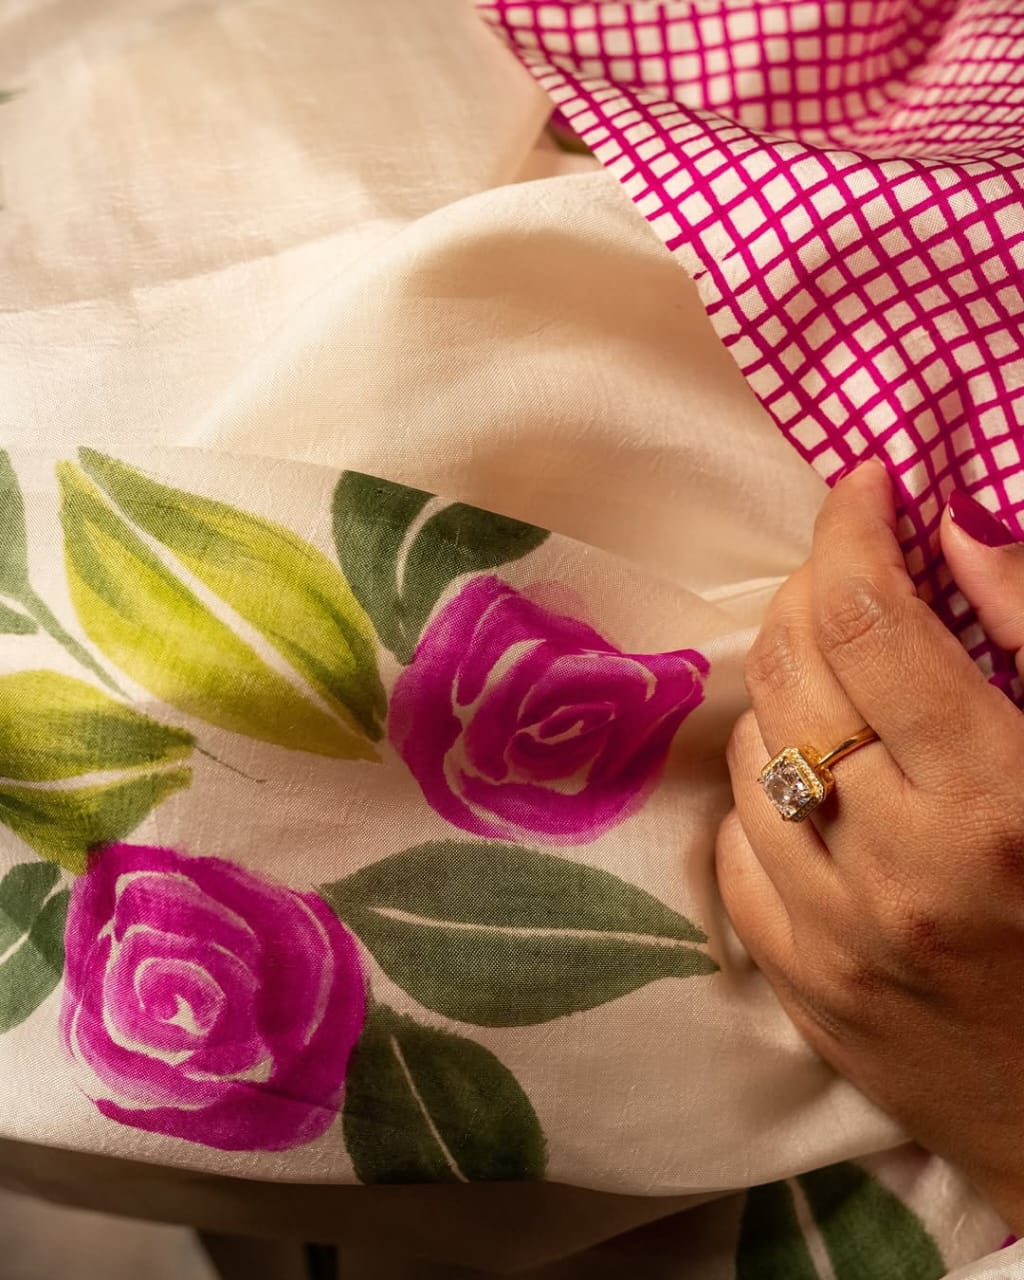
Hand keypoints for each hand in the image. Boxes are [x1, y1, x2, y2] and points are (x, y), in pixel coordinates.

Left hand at [716, 460, 1023, 1231]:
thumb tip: (956, 529)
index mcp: (997, 800)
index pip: (875, 621)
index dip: (855, 528)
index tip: (863, 484)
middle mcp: (898, 863)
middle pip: (794, 670)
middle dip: (809, 591)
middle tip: (848, 573)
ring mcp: (836, 932)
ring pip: (753, 751)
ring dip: (786, 691)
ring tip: (842, 686)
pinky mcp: (802, 985)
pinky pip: (735, 848)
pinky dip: (764, 793)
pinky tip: (815, 788)